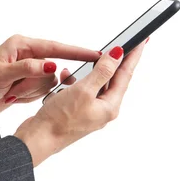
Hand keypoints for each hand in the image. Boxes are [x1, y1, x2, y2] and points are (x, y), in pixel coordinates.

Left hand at [0, 34, 100, 127]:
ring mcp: (29, 69)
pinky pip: (42, 91)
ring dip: (30, 91)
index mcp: (20, 45)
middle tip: (14, 90)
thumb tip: (51, 64)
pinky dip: (29, 96)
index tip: (96, 55)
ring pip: (48, 82)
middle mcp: (27, 54)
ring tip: (11, 93)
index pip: (54, 47)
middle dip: (35, 84)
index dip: (76, 52)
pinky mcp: (29, 82)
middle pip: (51, 69)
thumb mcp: (2, 75)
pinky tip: (13, 96)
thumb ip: (28, 68)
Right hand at [15, 39, 146, 166]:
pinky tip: (64, 78)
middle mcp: (102, 110)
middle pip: (112, 79)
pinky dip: (73, 82)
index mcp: (109, 106)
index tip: (142, 41)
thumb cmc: (59, 120)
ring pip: (93, 85)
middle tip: (119, 45)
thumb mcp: (83, 91)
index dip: (133, 56)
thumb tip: (117, 55)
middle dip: (111, 62)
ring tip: (82, 63)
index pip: (125, 75)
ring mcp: (89, 112)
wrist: (38, 139)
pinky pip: (79, 91)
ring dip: (87, 72)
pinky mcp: (75, 112)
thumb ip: (102, 72)